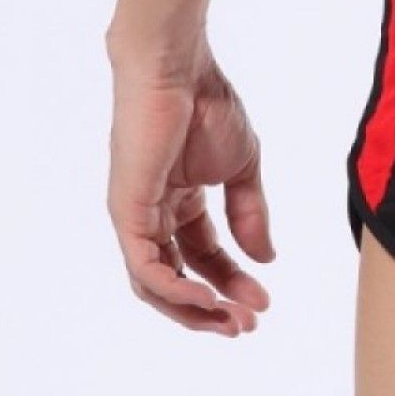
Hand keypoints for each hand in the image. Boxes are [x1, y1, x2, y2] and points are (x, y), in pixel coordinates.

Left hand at [106, 42, 274, 335]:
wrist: (180, 71)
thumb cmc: (209, 105)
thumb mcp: (243, 168)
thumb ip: (251, 213)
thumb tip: (267, 259)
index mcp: (181, 202)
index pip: (207, 255)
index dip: (236, 280)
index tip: (266, 300)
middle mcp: (155, 215)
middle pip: (181, 278)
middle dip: (214, 306)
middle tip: (249, 324)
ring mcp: (137, 216)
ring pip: (157, 283)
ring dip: (194, 307)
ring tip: (231, 320)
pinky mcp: (127, 212)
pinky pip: (144, 266)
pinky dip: (173, 288)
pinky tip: (204, 296)